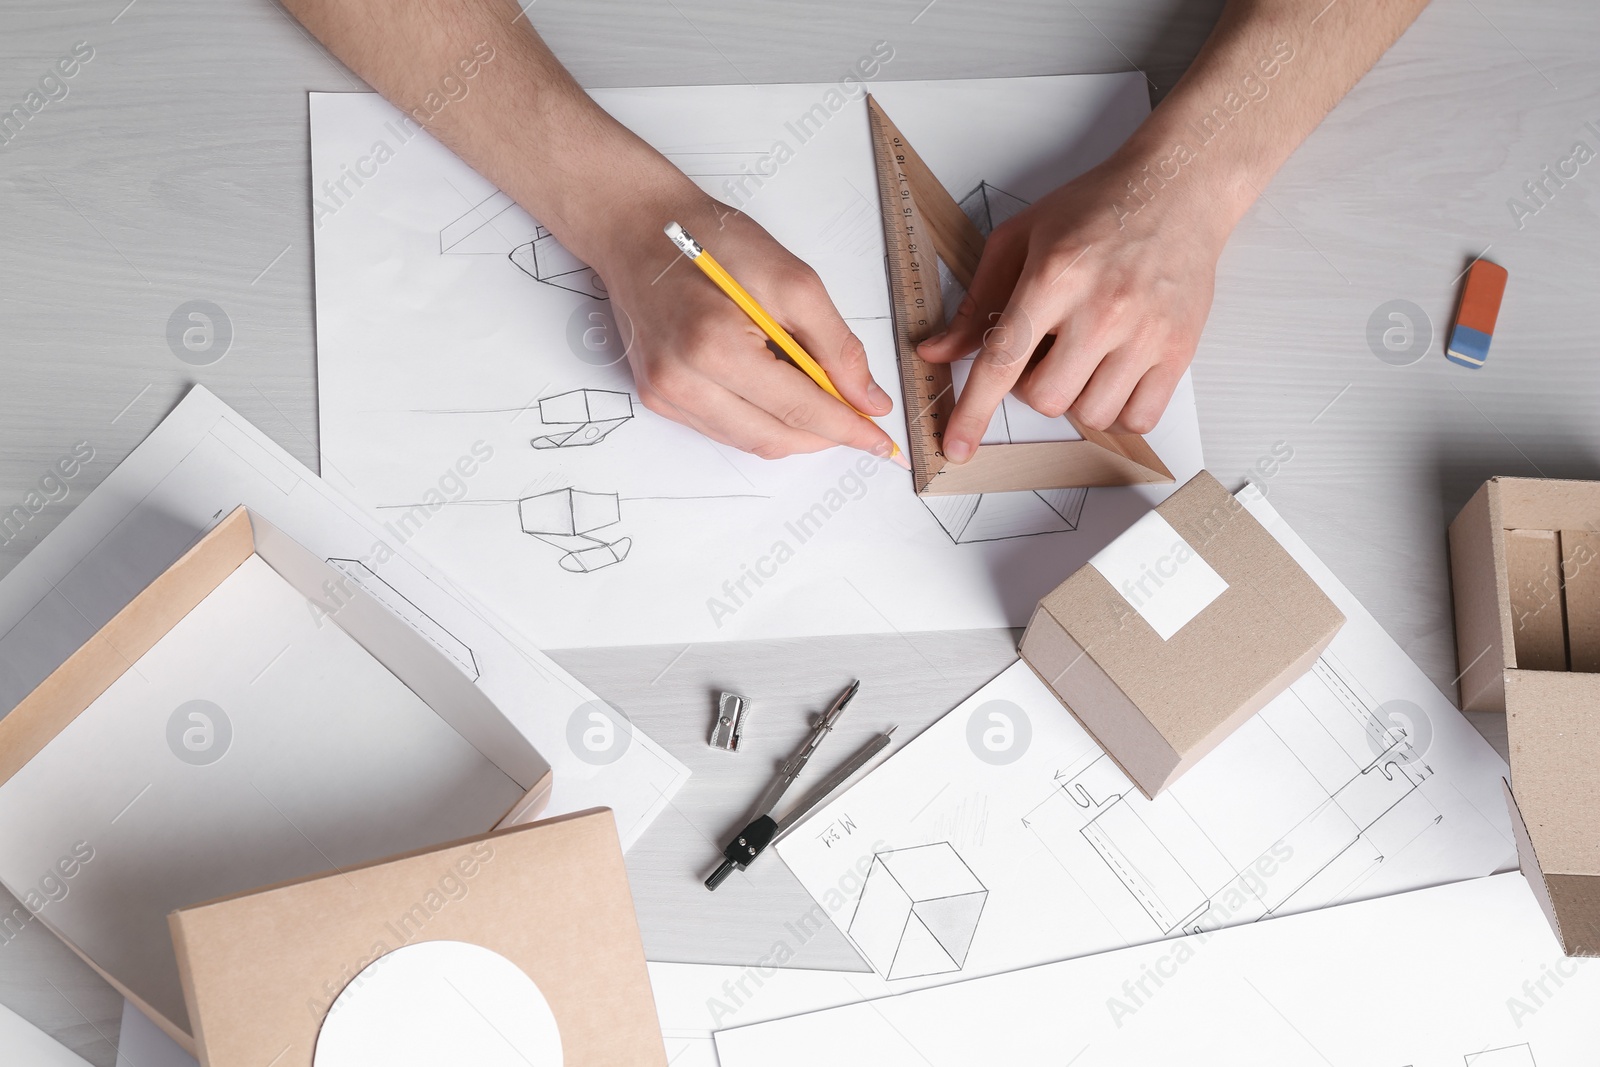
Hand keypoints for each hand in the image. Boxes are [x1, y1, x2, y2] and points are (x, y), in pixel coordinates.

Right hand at [588, 186, 898, 462]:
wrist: (636, 229)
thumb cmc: (709, 241)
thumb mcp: (792, 280)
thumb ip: (836, 346)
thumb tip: (868, 399)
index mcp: (715, 347)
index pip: (798, 410)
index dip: (847, 429)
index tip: (881, 441)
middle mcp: (682, 382)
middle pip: (774, 439)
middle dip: (823, 436)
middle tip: (857, 420)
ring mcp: (665, 395)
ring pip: (749, 441)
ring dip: (793, 431)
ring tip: (818, 398)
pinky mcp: (658, 398)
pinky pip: (723, 430)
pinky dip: (760, 420)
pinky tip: (777, 392)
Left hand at [916, 148, 1229, 461]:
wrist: (1177, 189)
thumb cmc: (1097, 209)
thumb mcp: (1021, 239)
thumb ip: (978, 302)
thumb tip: (936, 353)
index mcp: (1054, 276)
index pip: (1003, 361)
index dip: (973, 412)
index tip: (956, 447)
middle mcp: (1102, 308)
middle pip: (1045, 399)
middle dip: (1032, 386)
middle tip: (1047, 349)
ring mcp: (1145, 332)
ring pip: (1091, 414)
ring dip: (1075, 397)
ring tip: (1084, 356)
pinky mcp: (1179, 349)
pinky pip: (1139, 418)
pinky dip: (1118, 410)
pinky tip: (1113, 374)